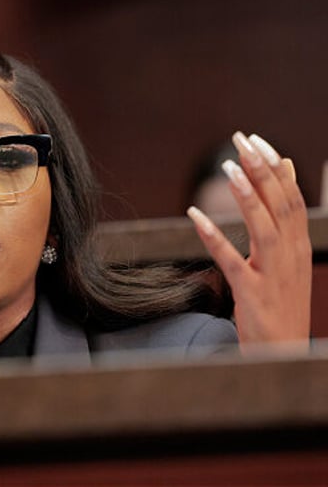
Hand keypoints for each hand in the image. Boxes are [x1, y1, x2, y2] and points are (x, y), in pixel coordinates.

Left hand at [187, 132, 311, 351]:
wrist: (284, 355)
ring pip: (263, 228)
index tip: (255, 139)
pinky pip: (231, 261)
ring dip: (247, 196)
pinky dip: (214, 236)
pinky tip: (194, 215)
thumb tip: (285, 170)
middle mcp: (291, 257)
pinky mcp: (252, 294)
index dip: (275, 167)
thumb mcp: (288, 258)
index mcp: (299, 247)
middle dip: (262, 170)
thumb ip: (284, 218)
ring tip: (228, 167)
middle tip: (241, 140)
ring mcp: (273, 276)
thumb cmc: (281, 304)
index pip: (292, 198)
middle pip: (280, 206)